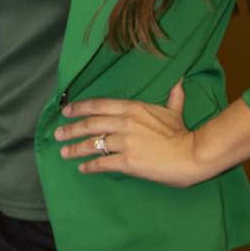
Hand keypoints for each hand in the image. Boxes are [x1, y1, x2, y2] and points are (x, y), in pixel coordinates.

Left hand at [54, 84, 200, 187]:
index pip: (99, 105)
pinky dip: (91, 166)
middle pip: (91, 124)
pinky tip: (83, 168)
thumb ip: (173, 97)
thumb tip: (179, 81)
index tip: (66, 111)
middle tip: (57, 134)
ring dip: (75, 149)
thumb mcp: (174, 111)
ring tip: (64, 152)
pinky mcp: (127, 162)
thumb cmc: (183, 133)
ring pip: (93, 144)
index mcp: (132, 108)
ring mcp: (124, 143)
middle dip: (71, 129)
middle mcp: (124, 123)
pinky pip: (103, 163)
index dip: (80, 108)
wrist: (192, 154)